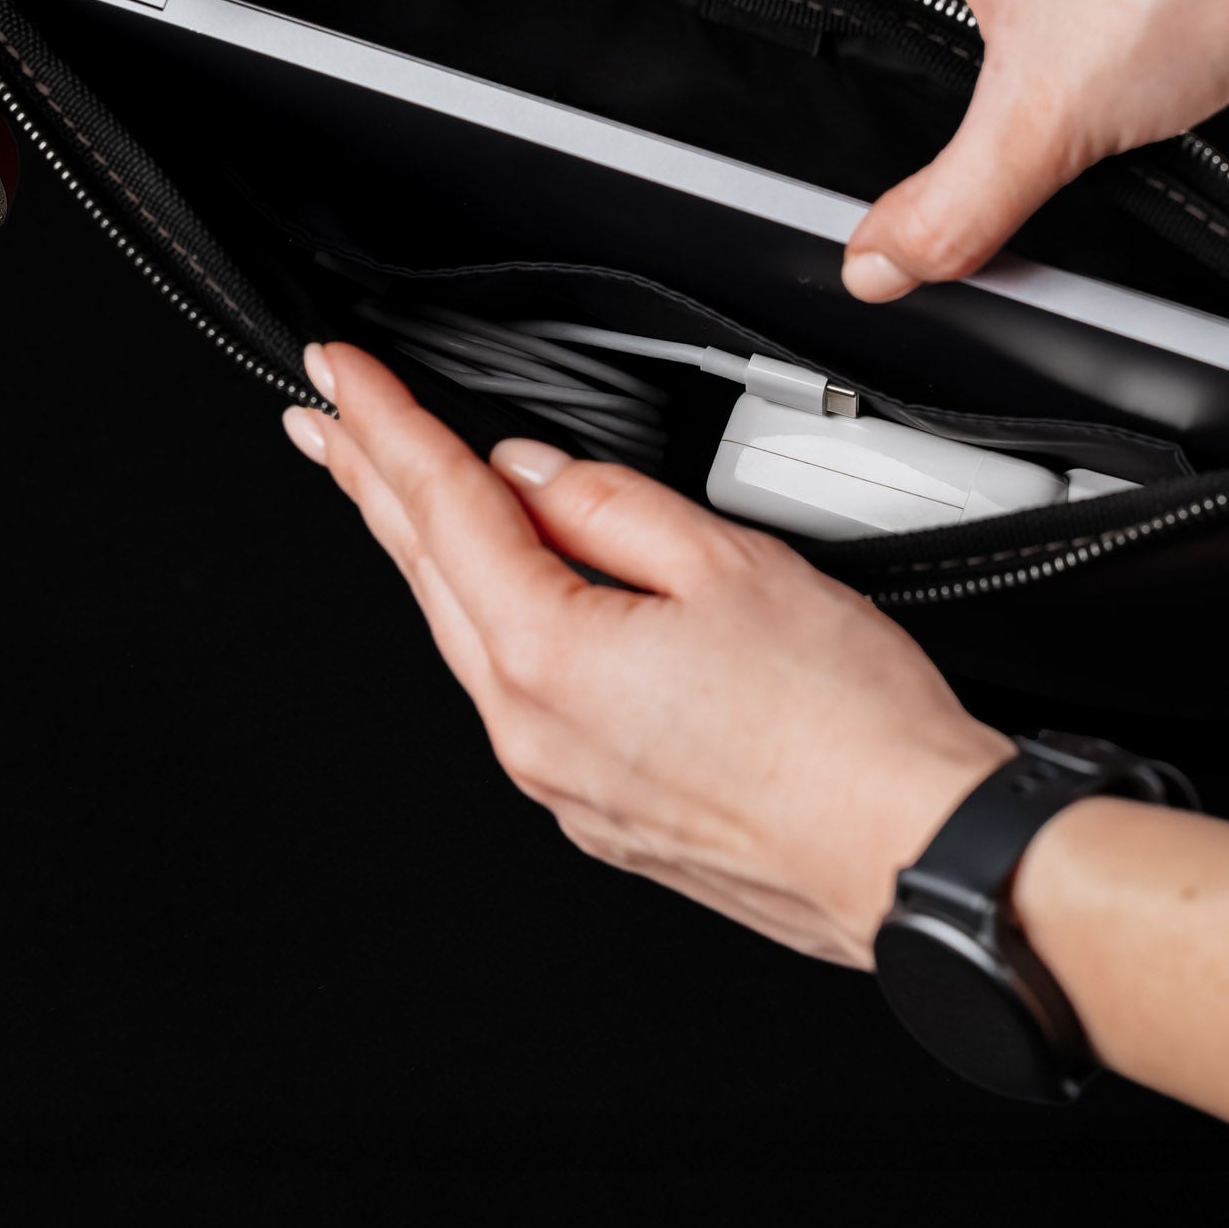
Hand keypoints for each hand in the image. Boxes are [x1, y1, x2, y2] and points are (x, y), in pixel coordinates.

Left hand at [282, 342, 1014, 965]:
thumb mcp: (730, 563)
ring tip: (384, 494)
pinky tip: (501, 599)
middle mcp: (532, 732)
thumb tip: (532, 476)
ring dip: (422, 555)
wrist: (907, 852)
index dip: (386, 425)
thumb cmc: (845, 726)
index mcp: (551, 655)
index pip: (442, 507)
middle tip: (321, 421)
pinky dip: (491, 627)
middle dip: (368, 485)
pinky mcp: (599, 811)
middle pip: (426, 577)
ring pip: (466, 640)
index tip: (341, 375)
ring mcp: (560, 781)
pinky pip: (517, 697)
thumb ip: (609, 506)